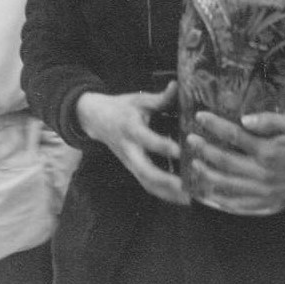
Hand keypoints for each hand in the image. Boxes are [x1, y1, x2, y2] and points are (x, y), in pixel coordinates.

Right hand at [76, 81, 188, 204]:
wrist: (96, 120)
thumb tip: (177, 85)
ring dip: (166, 193)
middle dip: (165, 181)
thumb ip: (160, 98)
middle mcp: (129, 149)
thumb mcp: (139, 100)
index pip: (148, 140)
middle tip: (186, 186)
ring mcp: (129, 162)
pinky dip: (163, 194)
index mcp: (131, 129)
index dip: (163, 146)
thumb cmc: (121, 108)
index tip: (180, 151)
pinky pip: (147, 184)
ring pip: (146, 183)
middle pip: (145, 170)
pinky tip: (181, 198)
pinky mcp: (132, 169)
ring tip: (188, 198)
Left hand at [187, 111, 284, 213]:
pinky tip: (213, 194)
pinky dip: (225, 200)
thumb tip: (244, 119)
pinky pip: (242, 204)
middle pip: (225, 162)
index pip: (233, 136)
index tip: (200, 116)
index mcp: (267, 152)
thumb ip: (268, 121)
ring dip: (209, 175)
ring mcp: (265, 190)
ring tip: (195, 164)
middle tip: (190, 140)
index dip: (215, 125)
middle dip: (205, 150)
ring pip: (229, 185)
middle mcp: (263, 173)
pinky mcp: (269, 200)